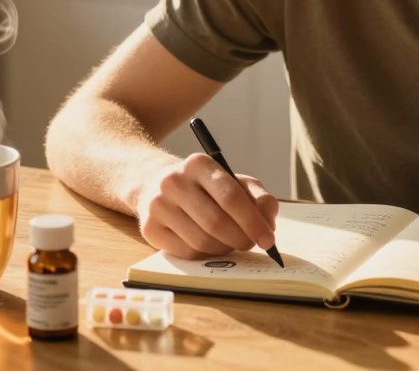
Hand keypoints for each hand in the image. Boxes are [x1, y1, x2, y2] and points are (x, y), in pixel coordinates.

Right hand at [135, 154, 279, 259]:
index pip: (230, 197)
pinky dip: (205, 254)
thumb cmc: (203, 186)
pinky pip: (186, 252)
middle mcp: (174, 181)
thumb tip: (268, 224)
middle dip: (241, 239)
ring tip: (229, 242)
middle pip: (216, 222)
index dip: (253, 222)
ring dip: (224, 248)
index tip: (268, 240)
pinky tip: (209, 244)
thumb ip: (257, 197)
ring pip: (202, 241)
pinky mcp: (149, 228)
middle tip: (251, 244)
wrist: (154, 183)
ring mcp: (158, 205)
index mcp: (199, 164)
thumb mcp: (233, 181)